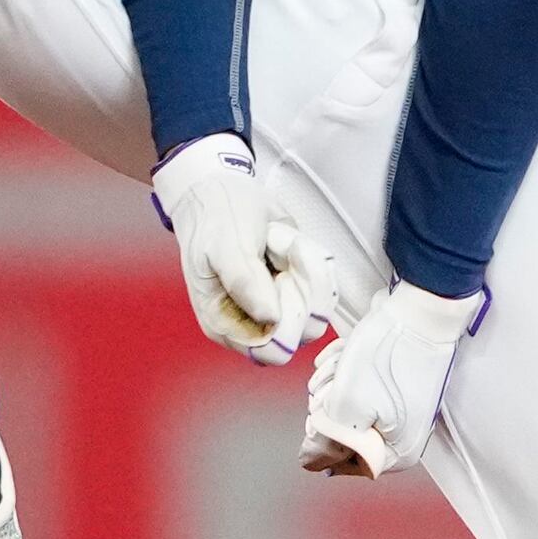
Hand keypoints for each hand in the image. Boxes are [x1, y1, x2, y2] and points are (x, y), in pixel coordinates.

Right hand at [151, 135, 355, 364]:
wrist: (220, 189)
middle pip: (300, 333)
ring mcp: (276, 307)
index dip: (286, 318)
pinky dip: (315, 263)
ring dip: (309, 273)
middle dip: (300, 289)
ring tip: (281, 244)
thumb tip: (269, 318)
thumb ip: (244, 283)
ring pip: (317, 312)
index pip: (271, 349)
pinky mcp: (294, 289)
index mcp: (225, 323)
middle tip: (279, 251)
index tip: (280, 277)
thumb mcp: (224, 247)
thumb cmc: (215, 217)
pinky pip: (322, 289)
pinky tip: (290, 244)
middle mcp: (253, 323)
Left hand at [300, 279, 484, 477]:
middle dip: (329, 403)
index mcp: (397, 451)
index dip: (323, 436)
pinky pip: (354, 384)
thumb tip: (312, 461)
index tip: (324, 410)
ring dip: (333, 381)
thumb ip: (326, 441)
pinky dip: (344, 367)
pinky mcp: (393, 383)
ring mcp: (399, 407)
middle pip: (341, 432)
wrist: (419, 310)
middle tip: (336, 383)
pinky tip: (348, 352)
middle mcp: (401, 434)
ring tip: (344, 363)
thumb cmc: (387, 357)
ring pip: (343, 404)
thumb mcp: (346, 406)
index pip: (341, 463)